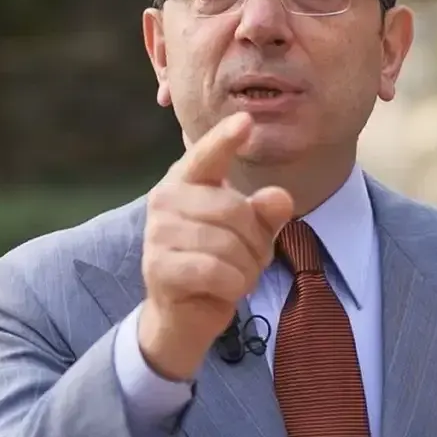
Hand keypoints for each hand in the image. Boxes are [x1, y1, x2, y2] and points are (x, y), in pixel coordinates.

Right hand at [138, 113, 294, 380]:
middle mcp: (165, 199)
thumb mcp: (251, 235)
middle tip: (248, 260)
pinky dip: (234, 286)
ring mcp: (157, 233)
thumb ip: (266, 214)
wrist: (183, 316)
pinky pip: (217, 271)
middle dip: (254, 242)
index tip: (246, 120)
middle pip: (234, 209)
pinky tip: (225, 290)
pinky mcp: (159, 267)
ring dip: (245, 268)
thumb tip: (279, 198)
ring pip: (227, 244)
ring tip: (235, 276)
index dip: (225, 139)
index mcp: (186, 181)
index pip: (207, 155)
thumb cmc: (217, 264)